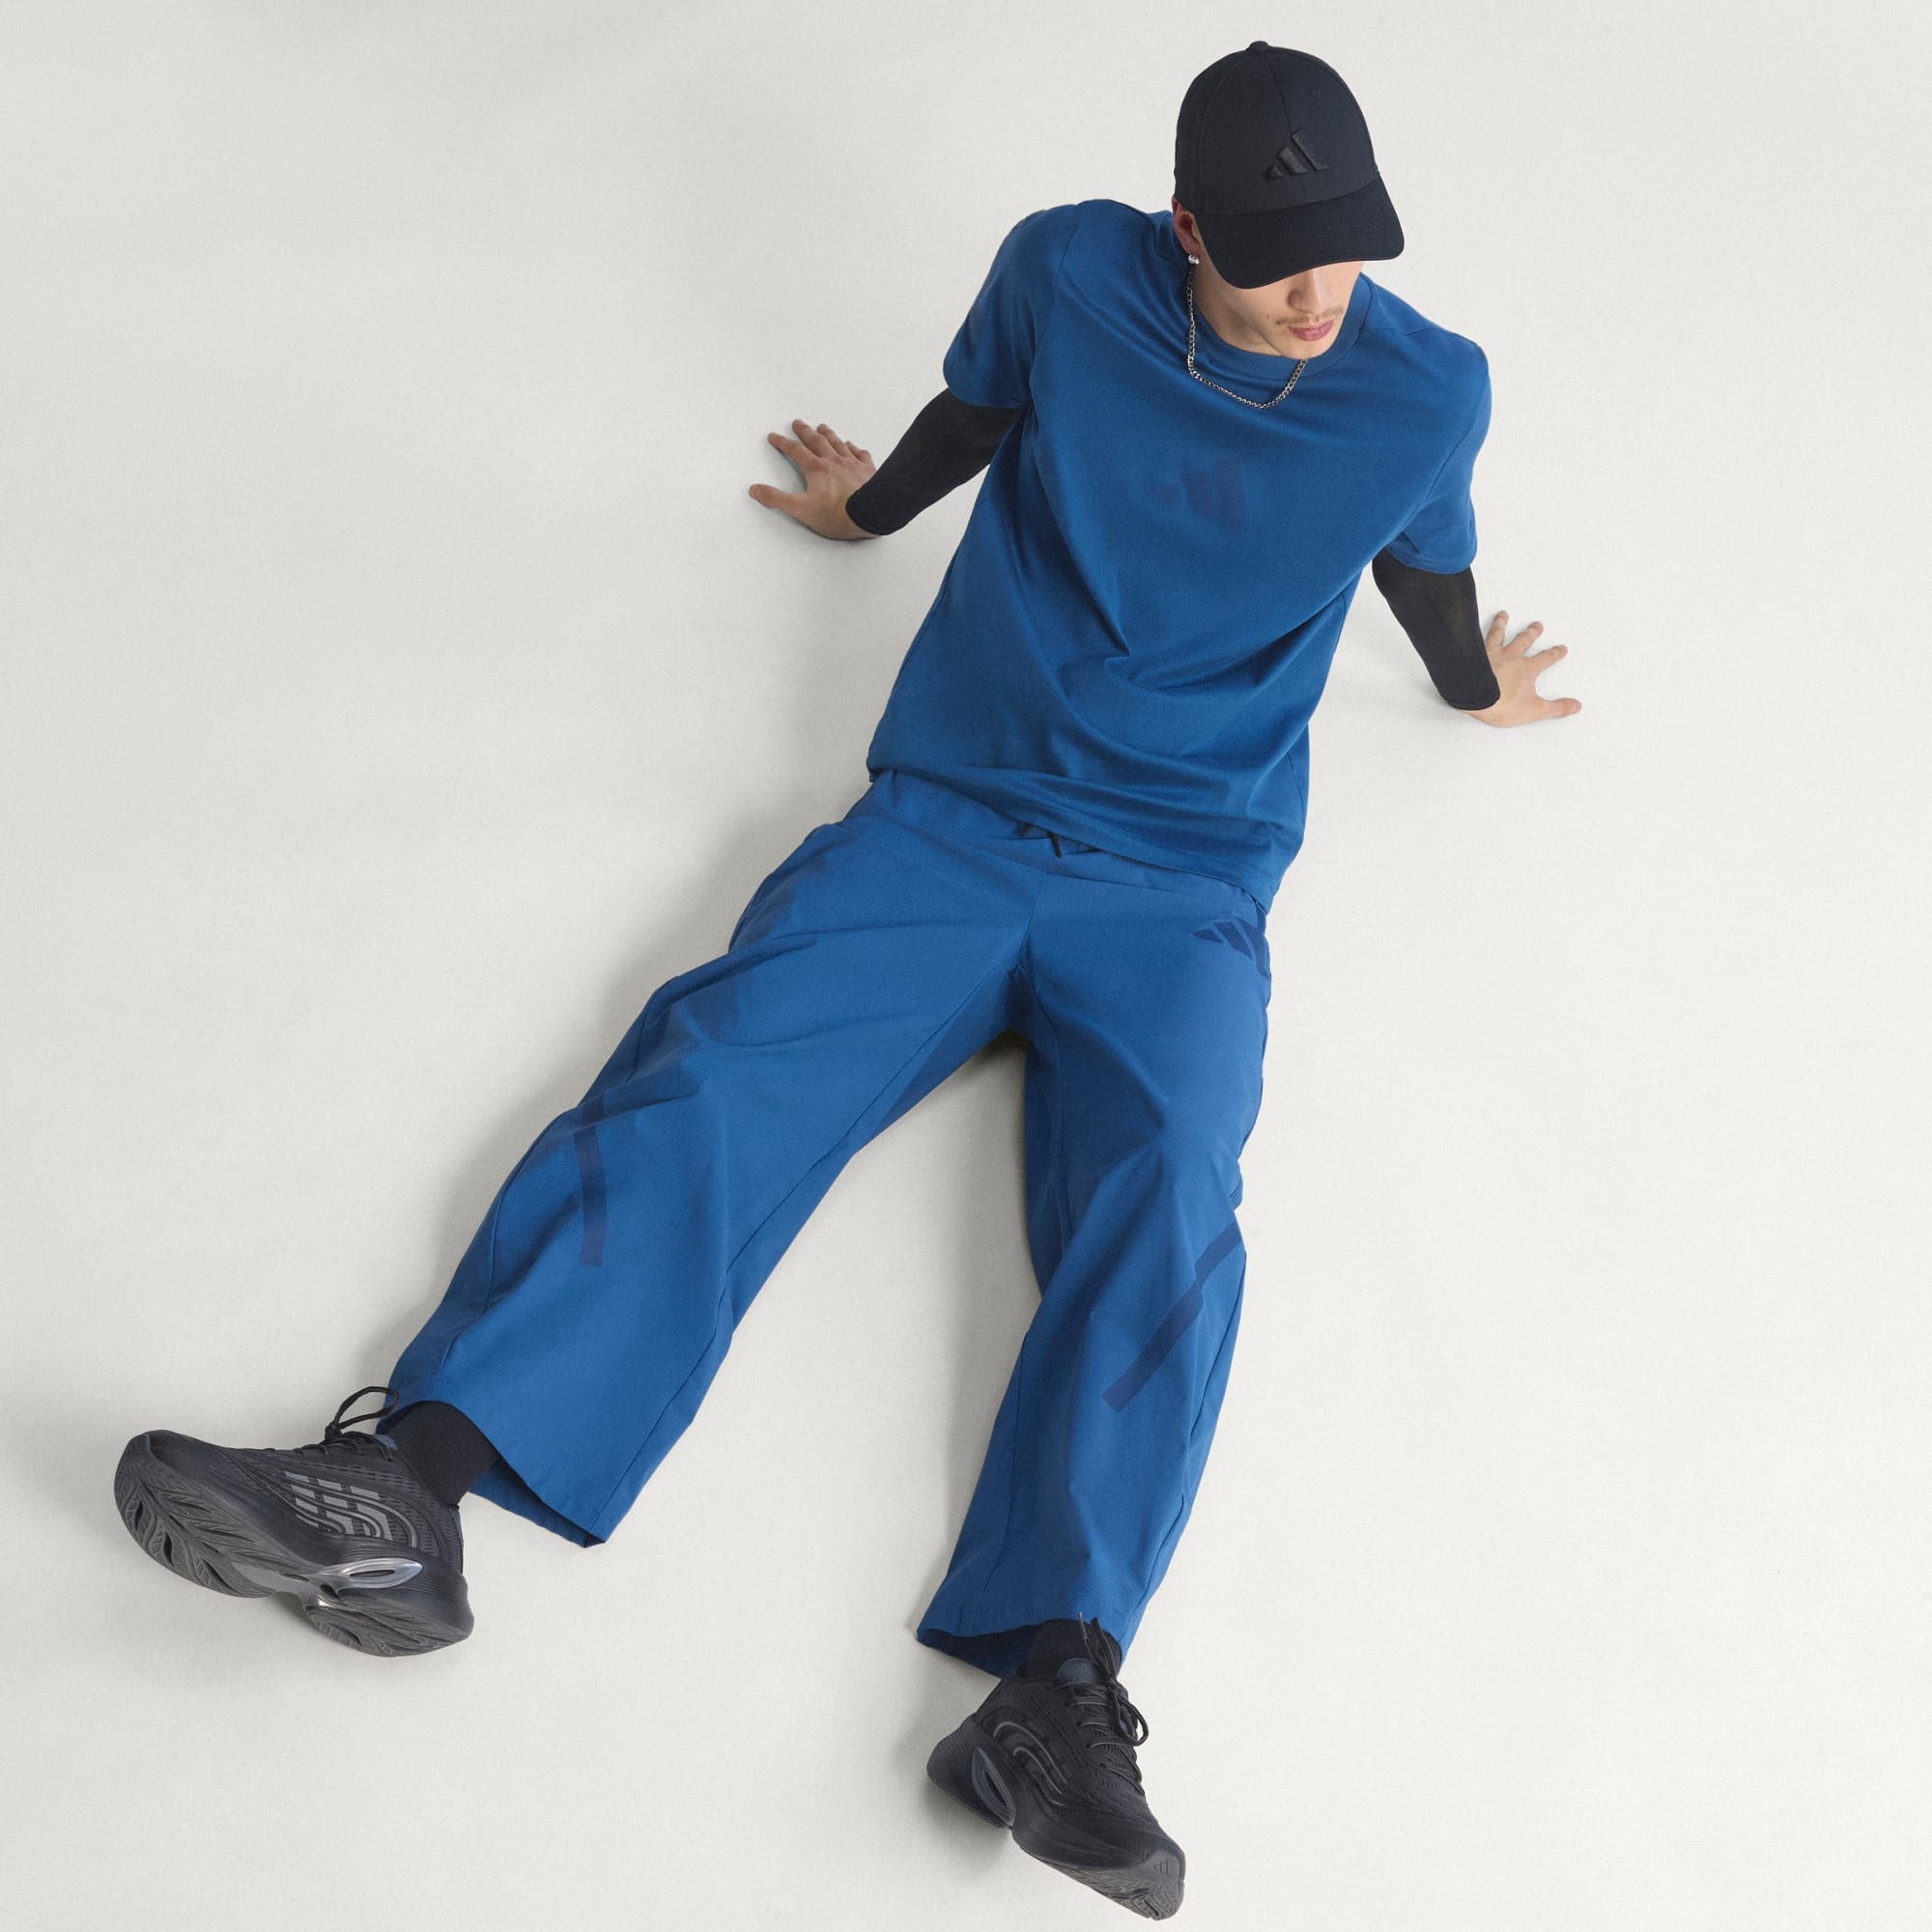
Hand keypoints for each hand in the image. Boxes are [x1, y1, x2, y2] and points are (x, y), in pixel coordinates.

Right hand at [748, 418, 878, 540]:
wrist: (870, 514)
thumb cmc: (838, 515)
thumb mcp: (801, 510)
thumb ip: (777, 499)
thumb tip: (757, 491)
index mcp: (816, 469)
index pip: (795, 451)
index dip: (783, 443)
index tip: (775, 437)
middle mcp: (834, 461)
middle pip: (816, 441)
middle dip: (805, 432)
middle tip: (798, 423)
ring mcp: (852, 464)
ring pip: (838, 443)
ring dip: (828, 435)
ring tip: (822, 427)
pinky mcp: (868, 471)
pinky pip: (859, 454)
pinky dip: (853, 448)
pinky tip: (852, 446)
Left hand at [1466, 611, 1581, 725]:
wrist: (1475, 697)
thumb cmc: (1500, 703)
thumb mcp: (1534, 710)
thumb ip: (1556, 708)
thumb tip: (1574, 706)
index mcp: (1526, 669)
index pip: (1545, 658)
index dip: (1554, 653)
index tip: (1560, 648)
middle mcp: (1509, 657)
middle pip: (1523, 641)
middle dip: (1531, 633)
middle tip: (1536, 625)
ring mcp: (1490, 654)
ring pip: (1498, 634)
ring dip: (1501, 624)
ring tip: (1503, 616)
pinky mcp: (1474, 656)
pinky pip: (1474, 639)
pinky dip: (1473, 631)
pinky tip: (1470, 627)